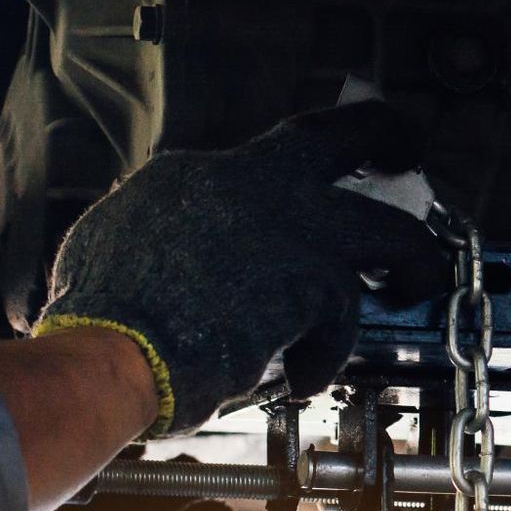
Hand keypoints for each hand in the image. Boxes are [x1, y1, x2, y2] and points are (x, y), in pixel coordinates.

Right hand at [33, 103, 449, 435]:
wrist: (115, 346)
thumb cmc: (99, 311)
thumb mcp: (108, 242)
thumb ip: (152, 234)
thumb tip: (157, 253)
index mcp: (192, 174)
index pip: (257, 165)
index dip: (279, 192)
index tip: (287, 212)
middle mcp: (251, 181)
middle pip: (342, 136)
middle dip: (384, 134)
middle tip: (402, 149)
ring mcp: (294, 225)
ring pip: (390, 230)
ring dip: (412, 260)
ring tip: (411, 284)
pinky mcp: (319, 281)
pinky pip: (343, 322)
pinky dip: (320, 356)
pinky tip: (297, 376)